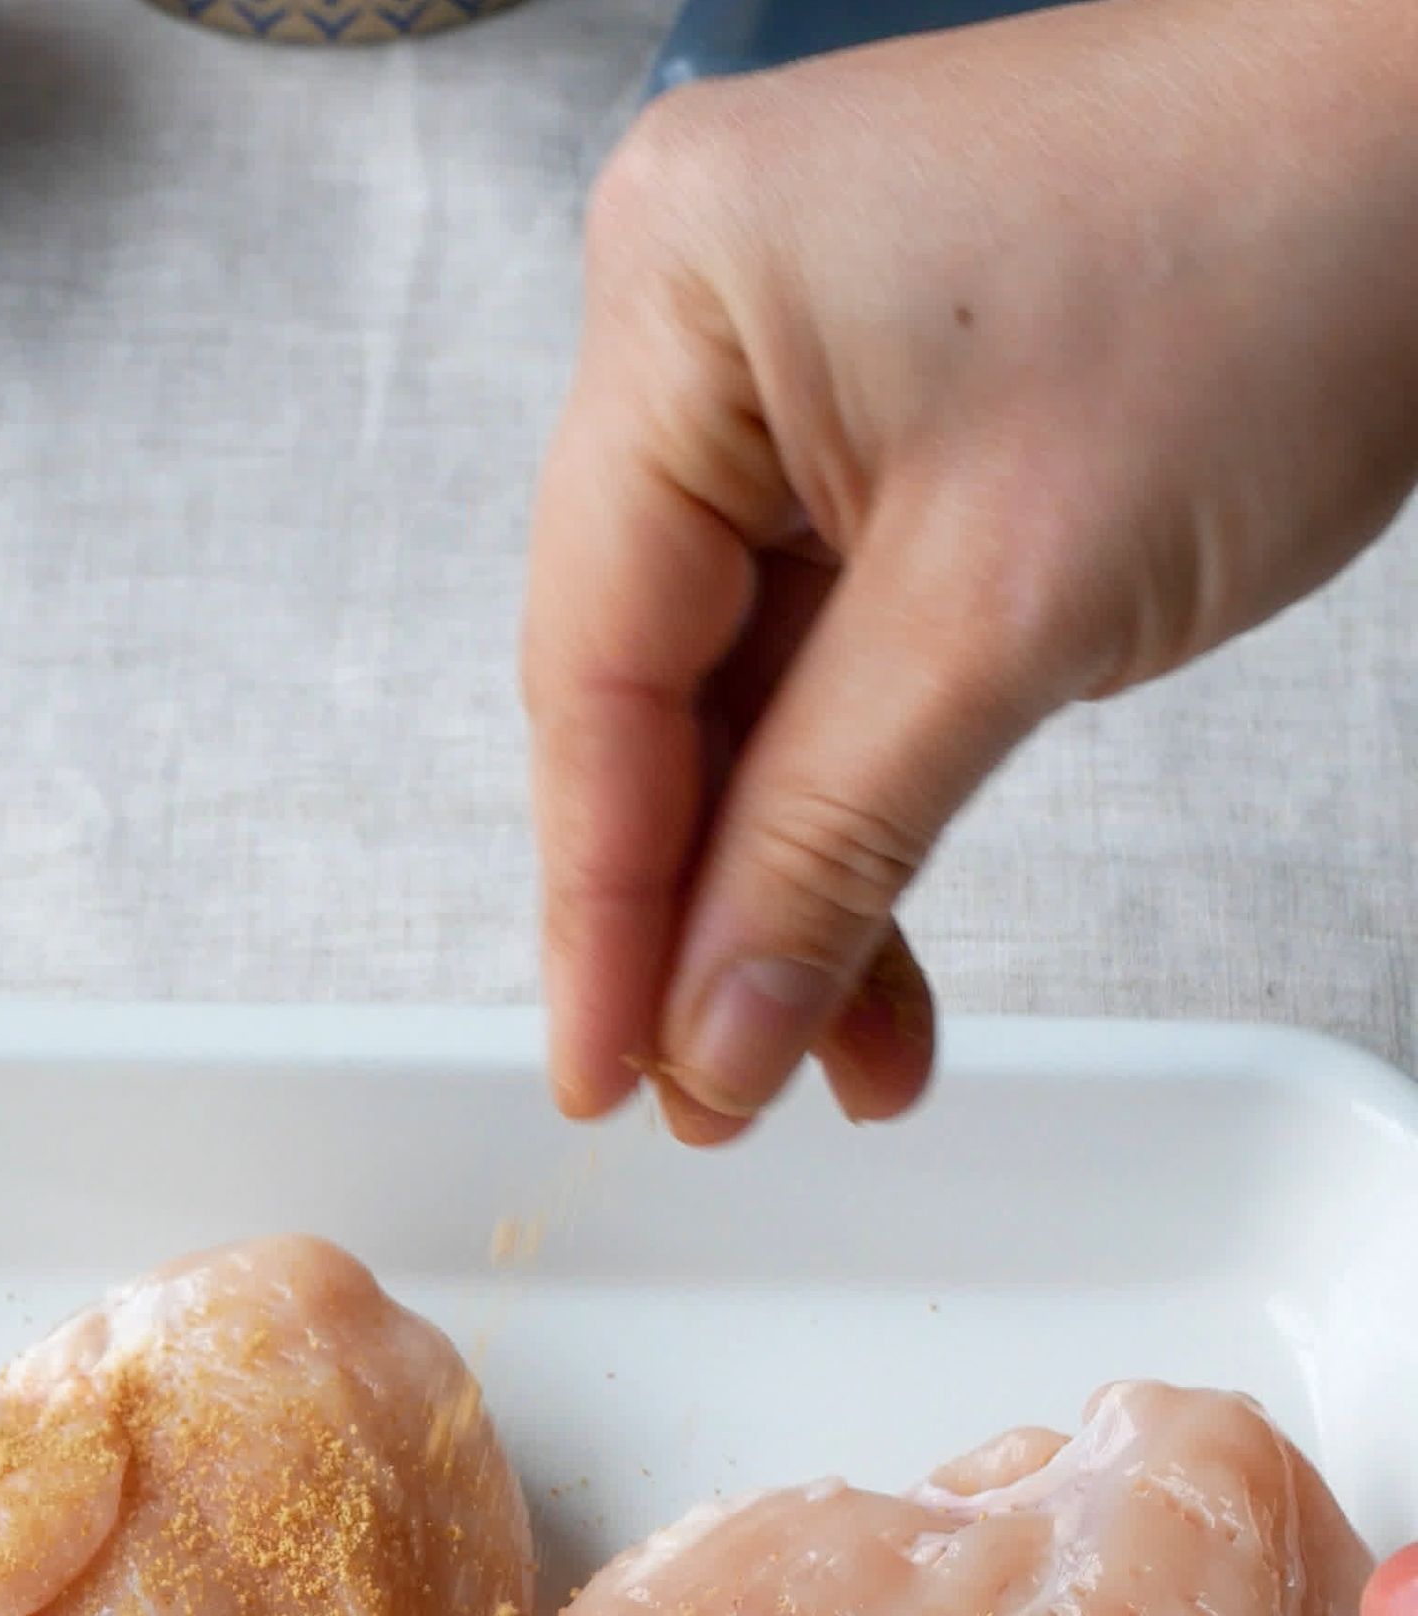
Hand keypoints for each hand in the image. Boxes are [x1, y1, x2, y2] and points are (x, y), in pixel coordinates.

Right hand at [523, 0, 1417, 1140]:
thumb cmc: (1276, 262)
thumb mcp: (1009, 610)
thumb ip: (828, 844)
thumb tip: (710, 1034)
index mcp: (678, 299)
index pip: (594, 662)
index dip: (600, 902)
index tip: (607, 1074)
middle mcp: (703, 322)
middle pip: (657, 688)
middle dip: (705, 910)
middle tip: (706, 1098)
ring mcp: (792, 370)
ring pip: (753, 696)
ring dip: (795, 885)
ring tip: (824, 1061)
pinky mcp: (888, 424)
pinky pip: (838, 651)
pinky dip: (866, 798)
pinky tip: (878, 946)